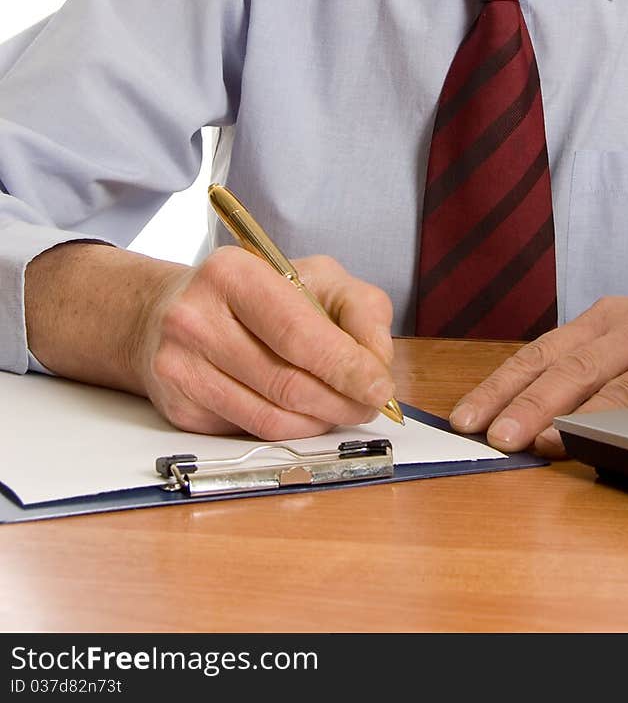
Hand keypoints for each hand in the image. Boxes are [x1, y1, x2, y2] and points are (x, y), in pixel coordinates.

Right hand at [134, 247, 395, 438]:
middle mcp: (196, 319)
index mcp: (232, 274)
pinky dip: (290, 429)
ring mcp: (180, 366)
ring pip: (271, 417)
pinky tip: (304, 413)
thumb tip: (377, 365)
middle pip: (287, 382)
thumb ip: (359, 310)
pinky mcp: (179, 406)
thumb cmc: (256, 293)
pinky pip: (251, 431)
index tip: (379, 388)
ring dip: (320, 422)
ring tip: (343, 409)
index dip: (346, 367)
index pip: (298, 333)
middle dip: (342, 401)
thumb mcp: (315, 277)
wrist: (170, 312)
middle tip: (369, 405)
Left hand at [448, 276, 627, 456]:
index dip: (500, 386)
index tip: (466, 418)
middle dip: (525, 403)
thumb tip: (526, 408)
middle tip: (492, 435)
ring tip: (537, 442)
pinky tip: (611, 440)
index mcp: (603, 320)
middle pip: (568, 369)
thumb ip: (586, 365)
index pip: (539, 353)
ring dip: (571, 417)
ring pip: (611, 388)